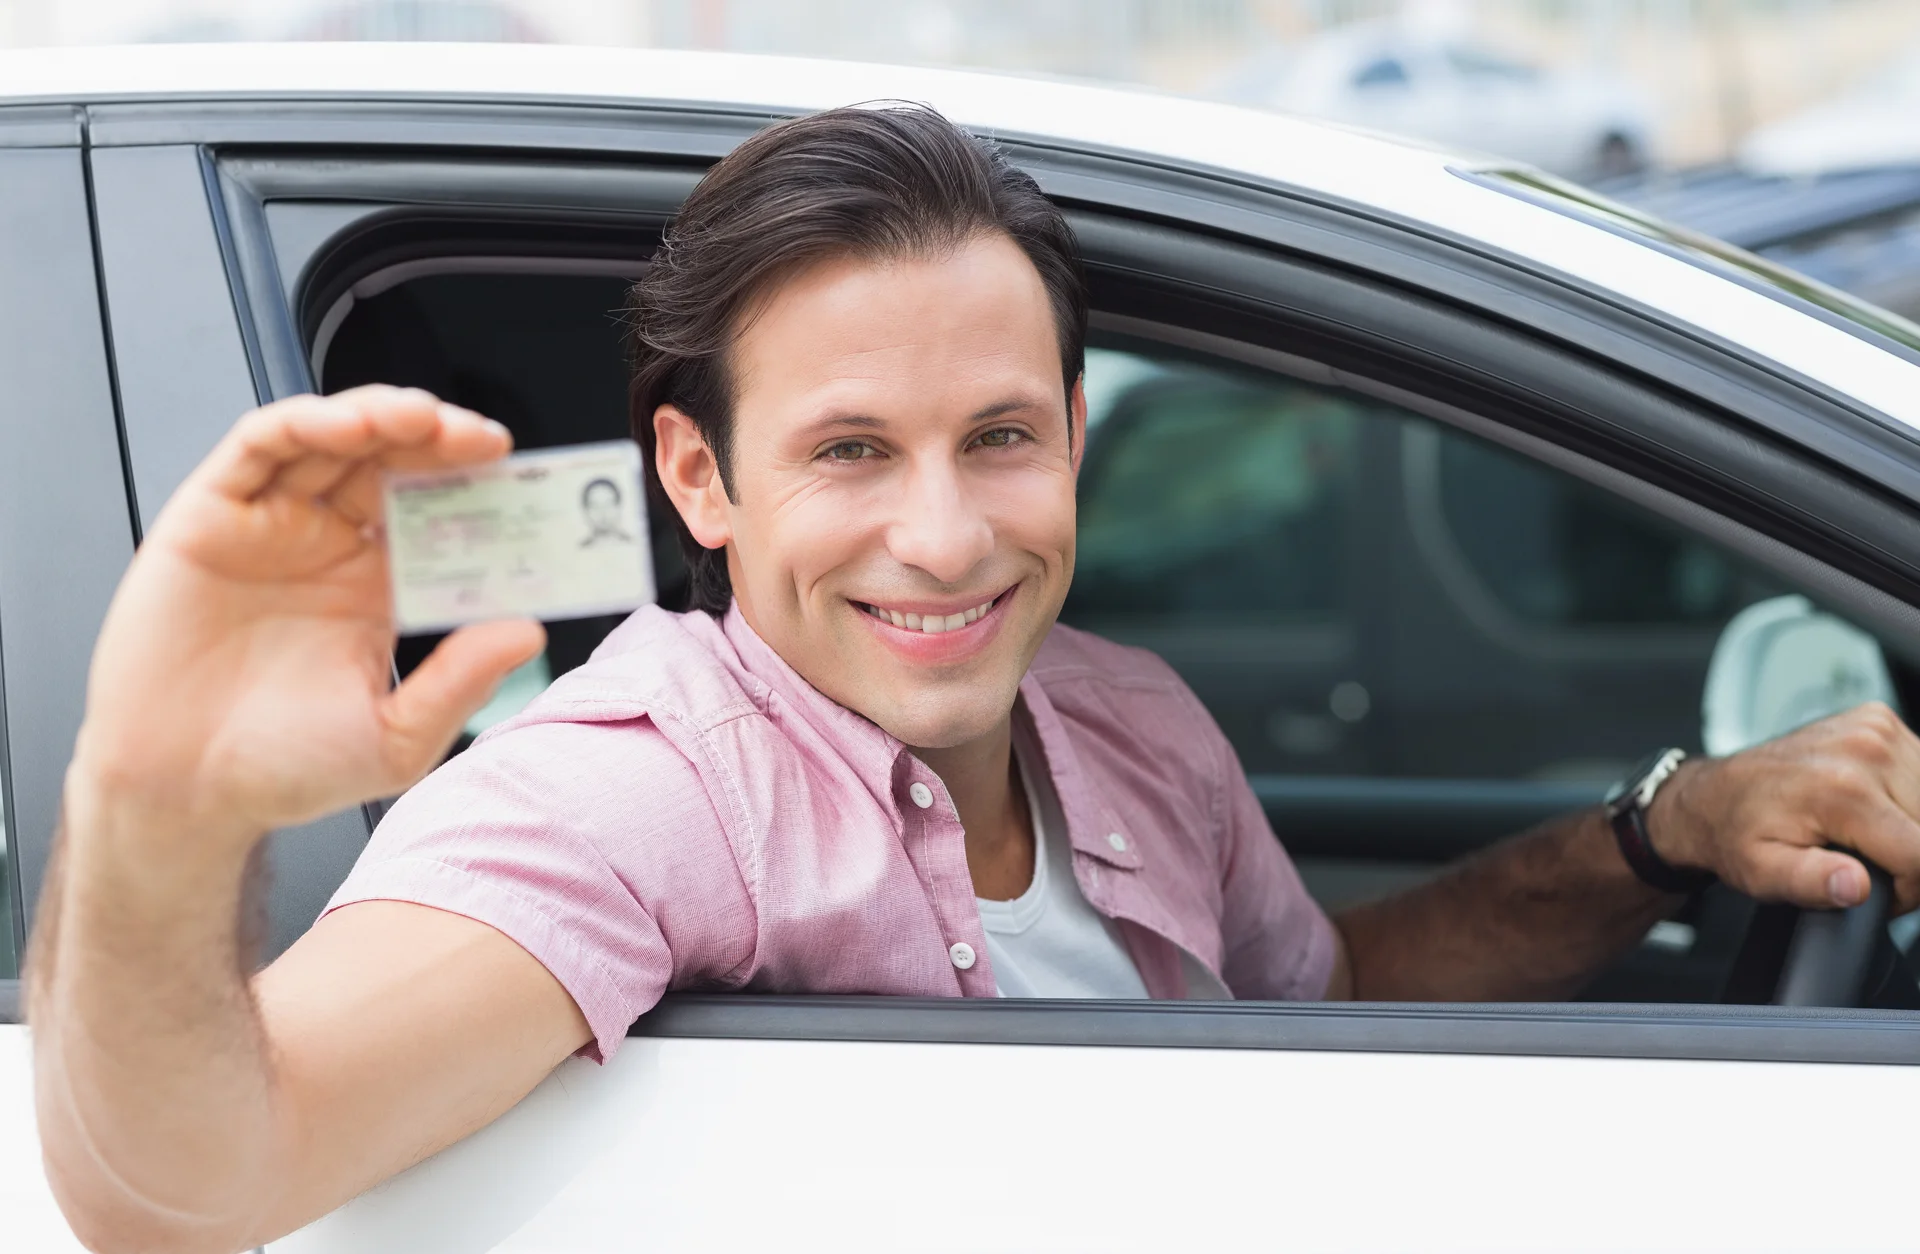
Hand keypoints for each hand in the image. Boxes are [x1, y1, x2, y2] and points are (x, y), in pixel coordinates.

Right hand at [70, 386, 545, 849]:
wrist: (183, 794)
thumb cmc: (280, 769)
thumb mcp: (395, 738)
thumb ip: (460, 683)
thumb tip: (529, 633)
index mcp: (379, 587)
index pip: (440, 514)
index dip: (478, 490)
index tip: (523, 482)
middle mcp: (329, 545)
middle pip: (393, 462)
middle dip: (440, 440)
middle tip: (480, 439)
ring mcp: (272, 525)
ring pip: (333, 441)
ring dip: (381, 415)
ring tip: (423, 419)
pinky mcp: (211, 515)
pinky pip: (259, 448)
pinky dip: (306, 423)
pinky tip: (349, 426)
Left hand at [1649, 702, 1919, 911]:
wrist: (1714, 793)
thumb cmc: (1737, 834)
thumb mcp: (1762, 873)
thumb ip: (1811, 884)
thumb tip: (1854, 886)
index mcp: (1841, 789)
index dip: (1907, 887)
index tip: (1871, 887)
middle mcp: (1865, 750)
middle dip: (1910, 858)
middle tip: (1862, 862)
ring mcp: (1874, 729)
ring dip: (1912, 826)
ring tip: (1865, 835)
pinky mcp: (1878, 720)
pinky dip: (1909, 797)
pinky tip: (1873, 806)